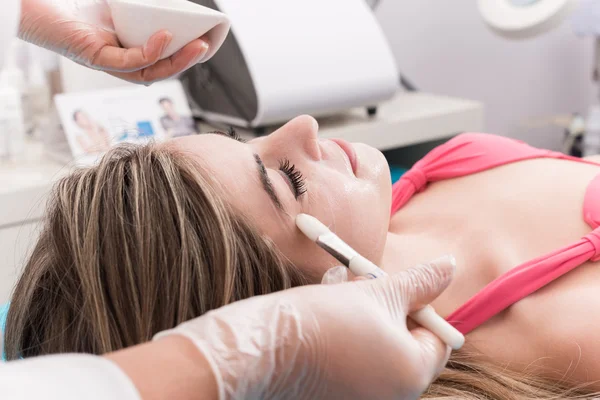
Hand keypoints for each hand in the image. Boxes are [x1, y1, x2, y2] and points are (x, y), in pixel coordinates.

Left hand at [19, 0, 208, 83]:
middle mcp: (118, 58)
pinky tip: (164, 37)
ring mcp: (108, 61)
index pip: (160, 58)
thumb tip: (166, 0)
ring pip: (151, 72)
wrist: (32, 3)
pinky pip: (131, 62)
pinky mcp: (96, 58)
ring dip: (177, 62)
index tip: (202, 42)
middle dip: (187, 60)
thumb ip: (140, 5)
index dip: (183, 54)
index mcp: (125, 47)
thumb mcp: (118, 4)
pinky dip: (151, 52)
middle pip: (160, 69)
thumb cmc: (70, 4)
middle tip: (205, 46)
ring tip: (197, 47)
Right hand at [154, 256, 456, 399]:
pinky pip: (350, 360)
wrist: (260, 349)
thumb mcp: (376, 293)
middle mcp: (390, 395)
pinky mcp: (332, 394)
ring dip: (360, 309)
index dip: (419, 304)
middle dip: (383, 302)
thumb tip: (449, 266)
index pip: (436, 339)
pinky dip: (343, 333)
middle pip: (401, 340)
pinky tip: (322, 304)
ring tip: (336, 284)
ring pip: (372, 345)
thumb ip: (418, 283)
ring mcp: (359, 397)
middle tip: (363, 278)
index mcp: (411, 375)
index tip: (396, 284)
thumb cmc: (322, 321)